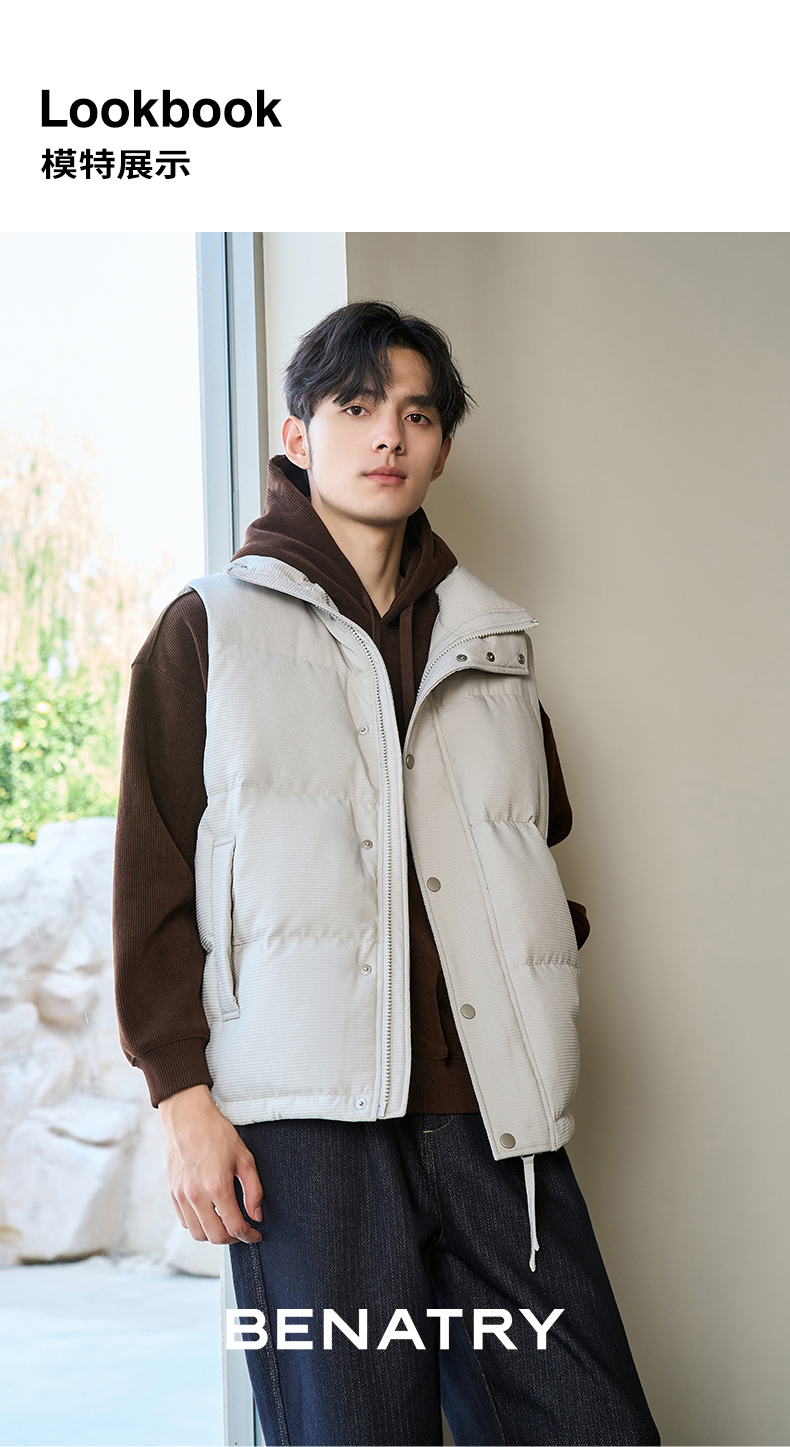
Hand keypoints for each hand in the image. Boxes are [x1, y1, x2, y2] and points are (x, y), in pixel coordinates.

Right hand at [159, 1084, 263, 1244]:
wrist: (188, 1117)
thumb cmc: (217, 1133)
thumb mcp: (244, 1158)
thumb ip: (253, 1190)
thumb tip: (256, 1216)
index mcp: (217, 1186)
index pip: (235, 1226)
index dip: (249, 1236)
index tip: (255, 1235)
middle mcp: (196, 1195)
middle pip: (215, 1237)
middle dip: (233, 1239)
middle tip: (242, 1231)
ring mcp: (181, 1196)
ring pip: (198, 1234)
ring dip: (214, 1235)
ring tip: (226, 1224)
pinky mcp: (172, 1193)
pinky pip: (185, 1222)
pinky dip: (199, 1225)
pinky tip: (209, 1215)